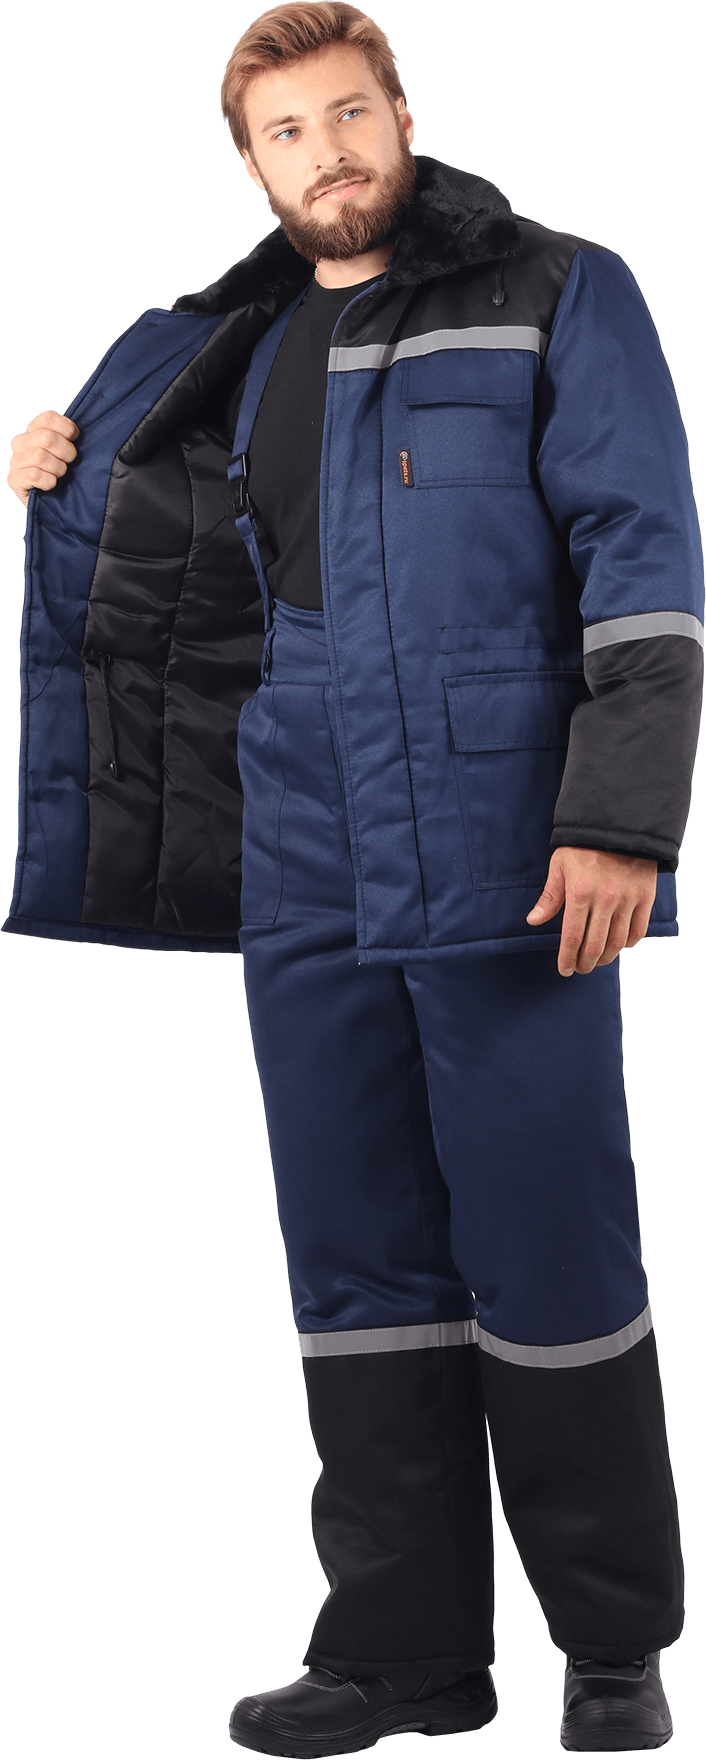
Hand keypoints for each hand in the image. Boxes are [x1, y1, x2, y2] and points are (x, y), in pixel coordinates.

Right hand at [7, 411, 78, 507]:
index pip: (48, 418)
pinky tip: (51, 484)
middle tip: (70, 462)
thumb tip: (75, 429)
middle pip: (47, 438)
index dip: (67, 428)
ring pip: (39, 456)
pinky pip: (34, 475)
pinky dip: (48, 481)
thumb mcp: (66, 449)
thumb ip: (68, 435)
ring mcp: (15, 461)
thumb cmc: (61, 471)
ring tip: (60, 474)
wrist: (52, 502)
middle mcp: (21, 442)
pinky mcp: (14, 479)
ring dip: (57, 468)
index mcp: (33, 429)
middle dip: (66, 452)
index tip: (75, 439)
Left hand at [526, 846, 657, 975]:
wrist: (620, 825)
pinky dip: (627, 943)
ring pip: (616, 942)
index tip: (564, 970)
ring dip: (606, 958)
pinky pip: (637, 930)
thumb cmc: (584, 845)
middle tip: (580, 969)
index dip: (567, 958)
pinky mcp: (645, 897)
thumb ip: (550, 896)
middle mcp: (605, 899)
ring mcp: (627, 899)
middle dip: (585, 963)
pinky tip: (617, 946)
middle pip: (594, 946)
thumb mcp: (560, 865)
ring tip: (597, 961)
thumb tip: (534, 921)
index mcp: (580, 892)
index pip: (571, 937)